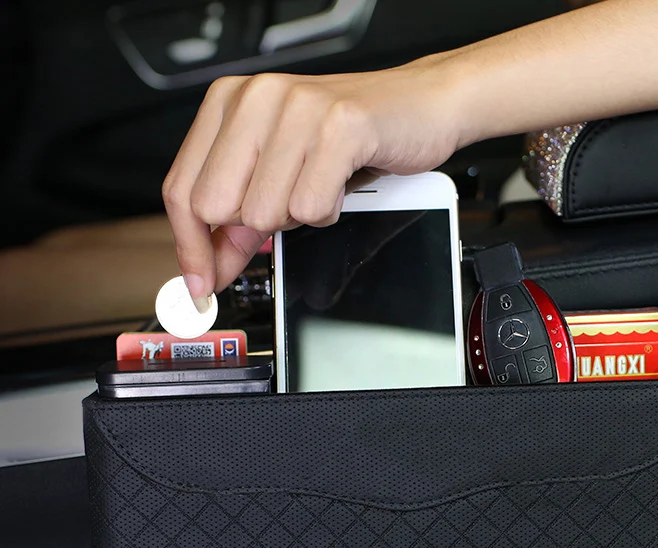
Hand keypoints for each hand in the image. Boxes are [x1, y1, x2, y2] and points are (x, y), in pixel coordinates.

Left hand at [162, 61, 461, 308]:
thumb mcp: (281, 175)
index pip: (182, 190)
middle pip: (217, 207)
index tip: (200, 284)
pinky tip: (342, 183)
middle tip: (289, 206)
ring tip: (322, 184)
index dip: (191, 247)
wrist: (421, 107)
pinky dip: (329, 212)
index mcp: (230, 104)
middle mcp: (256, 99)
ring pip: (265, 213)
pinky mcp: (339, 126)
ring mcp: (297, 109)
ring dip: (298, 218)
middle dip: (254, 228)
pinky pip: (311, 208)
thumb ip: (239, 224)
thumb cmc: (350, 139)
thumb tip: (207, 272)